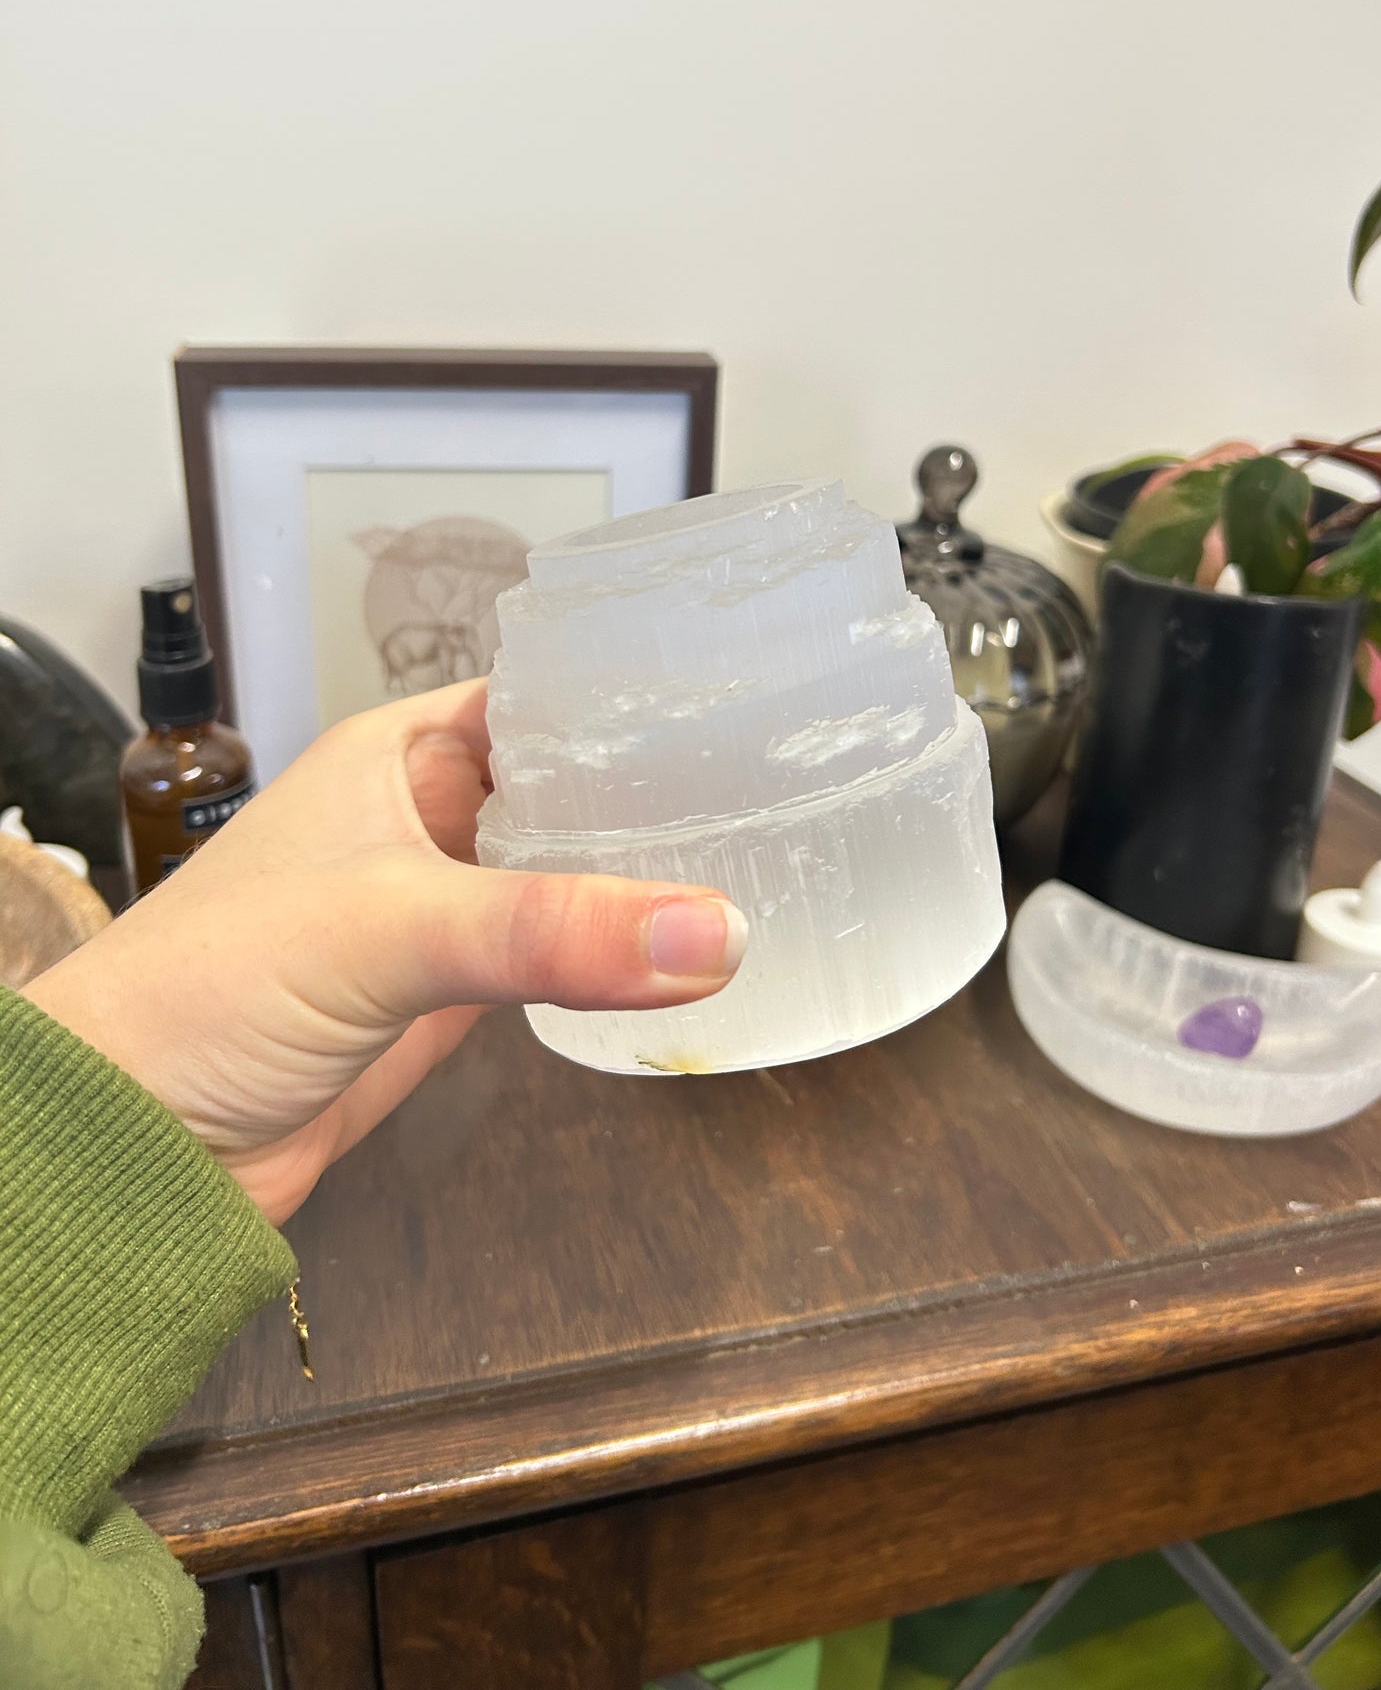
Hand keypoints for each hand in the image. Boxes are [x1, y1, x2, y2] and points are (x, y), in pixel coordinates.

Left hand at [24, 682, 746, 1223]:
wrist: (137, 1144)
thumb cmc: (213, 990)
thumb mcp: (388, 930)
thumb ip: (550, 928)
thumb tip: (717, 932)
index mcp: (399, 753)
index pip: (540, 695)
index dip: (633, 694)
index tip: (747, 698)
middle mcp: (427, 817)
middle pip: (570, 786)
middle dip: (660, 790)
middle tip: (786, 788)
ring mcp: (445, 909)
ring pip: (570, 874)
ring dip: (645, 877)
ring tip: (769, 856)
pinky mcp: (455, 996)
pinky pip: (557, 956)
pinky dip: (614, 955)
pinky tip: (692, 951)